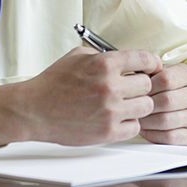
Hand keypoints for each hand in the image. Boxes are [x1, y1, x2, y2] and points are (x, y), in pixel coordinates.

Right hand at [0, 46, 160, 145]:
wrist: (34, 110)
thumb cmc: (53, 83)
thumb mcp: (78, 56)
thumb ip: (105, 55)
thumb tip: (129, 59)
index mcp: (104, 64)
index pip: (145, 59)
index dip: (152, 64)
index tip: (152, 68)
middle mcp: (109, 86)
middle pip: (148, 85)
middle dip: (141, 86)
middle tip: (132, 89)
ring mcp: (110, 110)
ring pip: (146, 107)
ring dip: (138, 105)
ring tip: (125, 104)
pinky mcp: (107, 132)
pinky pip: (135, 127)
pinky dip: (129, 123)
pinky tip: (117, 118)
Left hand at [140, 64, 186, 144]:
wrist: (182, 102)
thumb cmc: (163, 87)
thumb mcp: (156, 73)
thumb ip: (146, 68)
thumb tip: (135, 70)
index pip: (166, 79)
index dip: (147, 86)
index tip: (137, 90)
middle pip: (167, 101)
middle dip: (146, 106)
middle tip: (133, 108)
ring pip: (167, 121)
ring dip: (147, 122)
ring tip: (138, 119)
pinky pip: (170, 137)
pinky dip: (154, 135)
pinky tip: (147, 130)